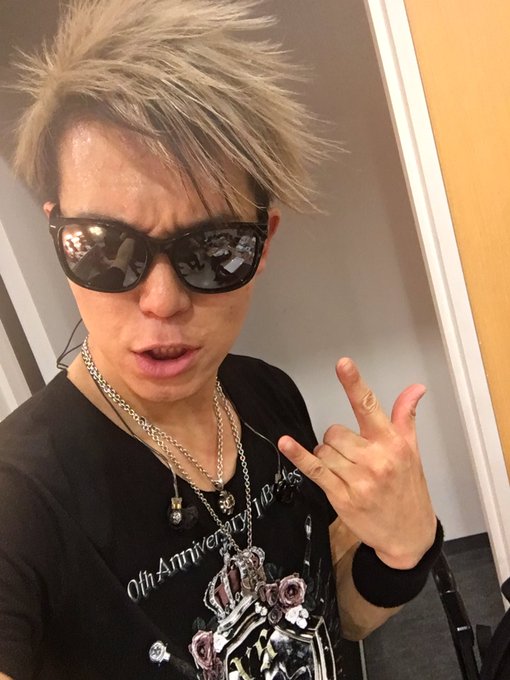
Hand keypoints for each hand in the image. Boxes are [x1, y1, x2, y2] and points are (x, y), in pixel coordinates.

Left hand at [278, 358, 436, 569]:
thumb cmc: (409, 489)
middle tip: (354, 458)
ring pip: (324, 450)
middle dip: (338, 441)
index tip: (343, 363)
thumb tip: (415, 388)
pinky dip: (298, 456)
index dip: (354, 383)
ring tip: (348, 472)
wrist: (409, 535)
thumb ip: (405, 416)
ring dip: (328, 457)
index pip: (369, 406)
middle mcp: (375, 459)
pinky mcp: (341, 496)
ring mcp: (357, 479)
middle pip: (335, 431)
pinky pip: (314, 470)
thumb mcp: (411, 451)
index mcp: (392, 443)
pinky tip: (285, 443)